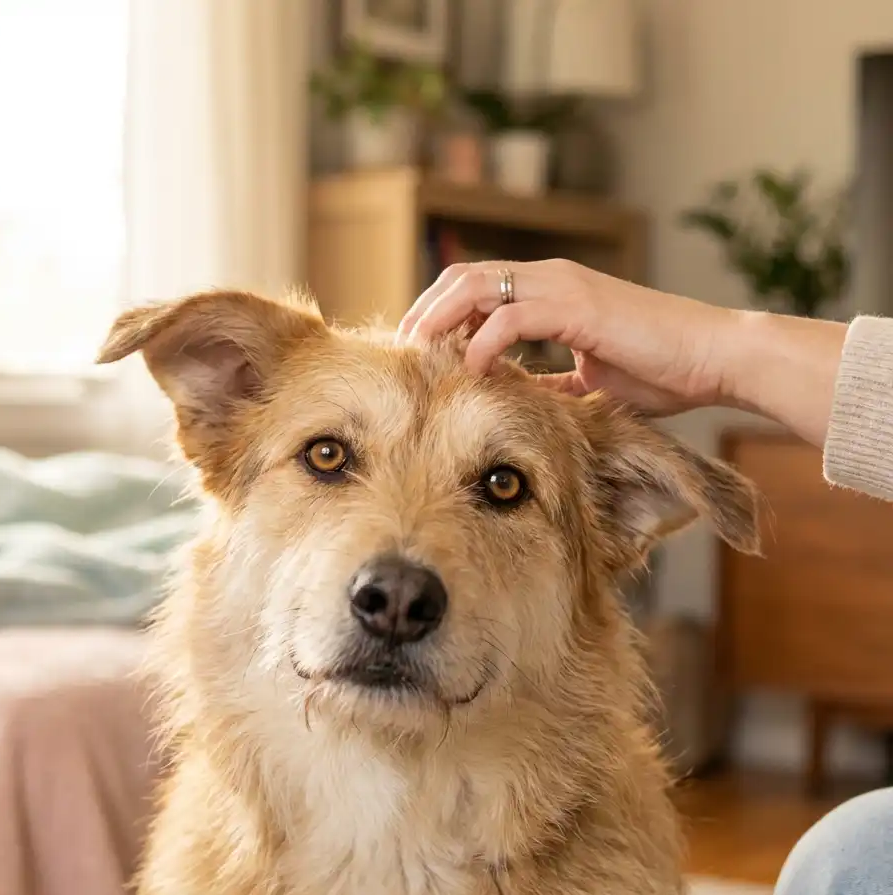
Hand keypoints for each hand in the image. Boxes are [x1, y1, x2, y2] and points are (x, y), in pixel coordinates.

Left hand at [397, 259, 741, 416]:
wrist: (713, 359)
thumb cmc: (660, 370)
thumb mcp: (587, 378)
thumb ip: (548, 379)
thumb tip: (515, 396)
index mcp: (551, 290)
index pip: (478, 287)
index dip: (442, 311)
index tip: (419, 347)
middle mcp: (551, 279)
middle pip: (464, 277)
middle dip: (426, 309)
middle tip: (402, 346)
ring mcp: (564, 287)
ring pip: (478, 287)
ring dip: (441, 318)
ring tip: (419, 351)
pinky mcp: (578, 307)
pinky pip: (511, 318)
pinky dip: (483, 342)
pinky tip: (472, 369)